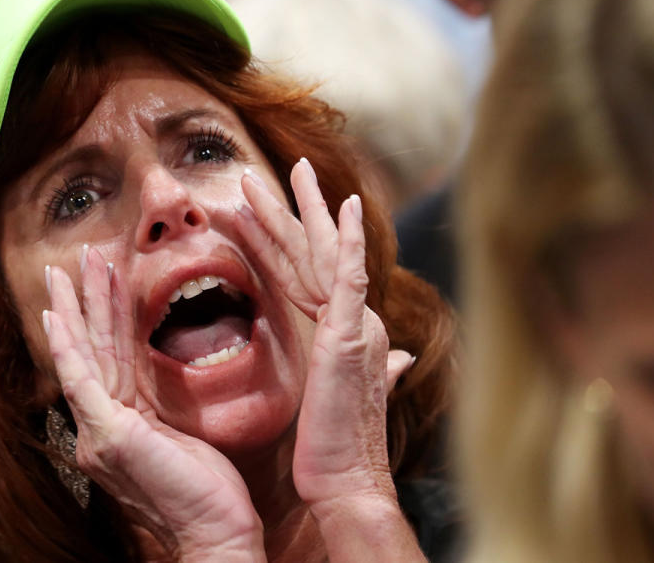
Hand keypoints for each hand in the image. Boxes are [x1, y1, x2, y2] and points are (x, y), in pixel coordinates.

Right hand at [41, 248, 264, 560]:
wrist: (216, 535)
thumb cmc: (207, 494)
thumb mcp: (181, 437)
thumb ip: (159, 410)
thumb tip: (158, 389)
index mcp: (118, 426)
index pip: (108, 359)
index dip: (103, 318)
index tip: (99, 282)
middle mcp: (99, 429)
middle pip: (90, 350)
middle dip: (82, 301)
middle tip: (73, 259)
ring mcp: (99, 433)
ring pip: (85, 355)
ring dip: (77, 307)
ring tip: (68, 267)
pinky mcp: (110, 435)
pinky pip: (83, 380)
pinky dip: (67, 346)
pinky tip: (55, 317)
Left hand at [237, 160, 413, 506]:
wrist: (345, 481)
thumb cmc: (333, 444)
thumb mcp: (337, 392)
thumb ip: (365, 365)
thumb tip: (401, 359)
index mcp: (341, 327)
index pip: (301, 271)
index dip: (275, 238)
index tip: (252, 209)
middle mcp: (351, 317)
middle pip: (312, 251)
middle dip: (287, 209)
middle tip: (263, 173)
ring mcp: (354, 322)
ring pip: (323, 253)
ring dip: (301, 211)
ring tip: (281, 172)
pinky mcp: (352, 333)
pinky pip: (350, 277)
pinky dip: (349, 241)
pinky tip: (346, 206)